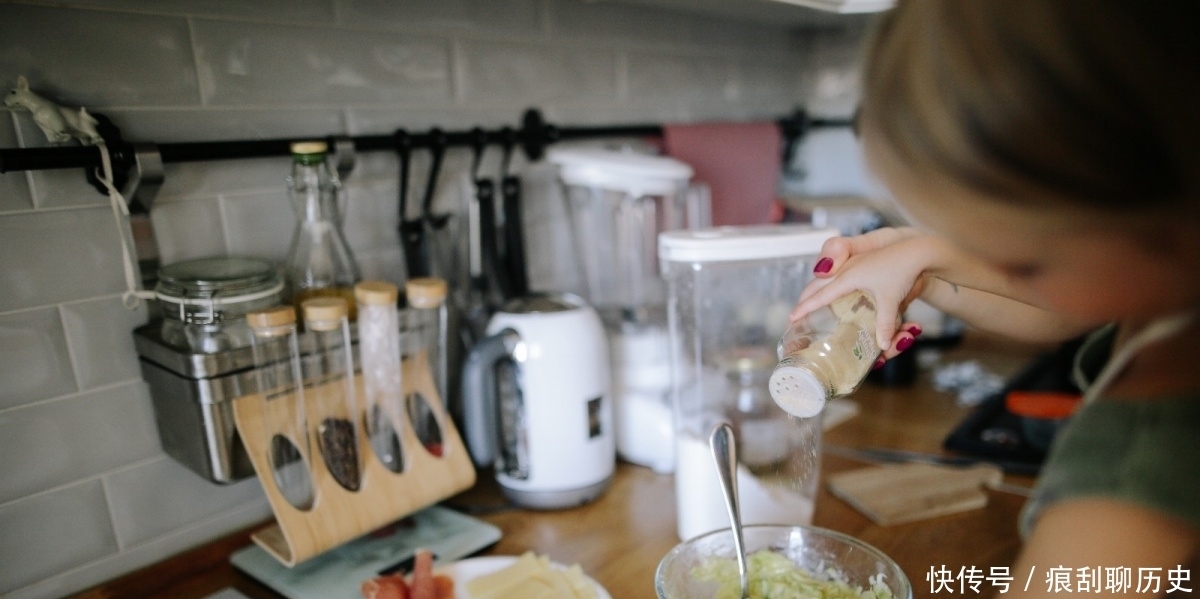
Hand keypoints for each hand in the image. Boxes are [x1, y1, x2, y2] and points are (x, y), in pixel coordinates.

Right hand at [791, 228, 932, 355]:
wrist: (917, 251)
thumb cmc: (903, 270)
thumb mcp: (892, 299)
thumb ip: (885, 323)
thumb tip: (883, 347)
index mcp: (849, 277)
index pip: (821, 294)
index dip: (806, 307)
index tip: (792, 317)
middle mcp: (847, 270)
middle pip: (817, 285)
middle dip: (805, 298)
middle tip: (795, 315)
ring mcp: (853, 265)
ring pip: (826, 279)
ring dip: (816, 292)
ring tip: (807, 305)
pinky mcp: (860, 265)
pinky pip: (838, 276)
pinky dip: (829, 285)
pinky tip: (829, 290)